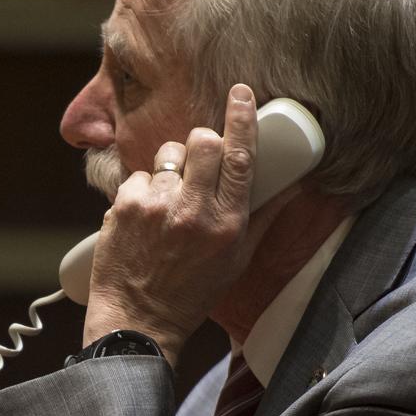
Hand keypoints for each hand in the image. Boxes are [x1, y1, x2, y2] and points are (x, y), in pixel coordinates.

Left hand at [82, 85, 285, 364]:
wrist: (138, 321)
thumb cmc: (191, 295)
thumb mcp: (236, 262)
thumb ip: (262, 219)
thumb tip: (290, 185)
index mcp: (227, 225)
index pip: (240, 157)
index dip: (242, 119)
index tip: (241, 94)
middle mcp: (193, 211)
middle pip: (203, 142)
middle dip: (203, 143)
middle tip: (200, 161)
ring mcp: (156, 206)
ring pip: (169, 155)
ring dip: (172, 170)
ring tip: (169, 204)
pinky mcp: (125, 205)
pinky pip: (140, 175)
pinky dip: (144, 190)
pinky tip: (145, 218)